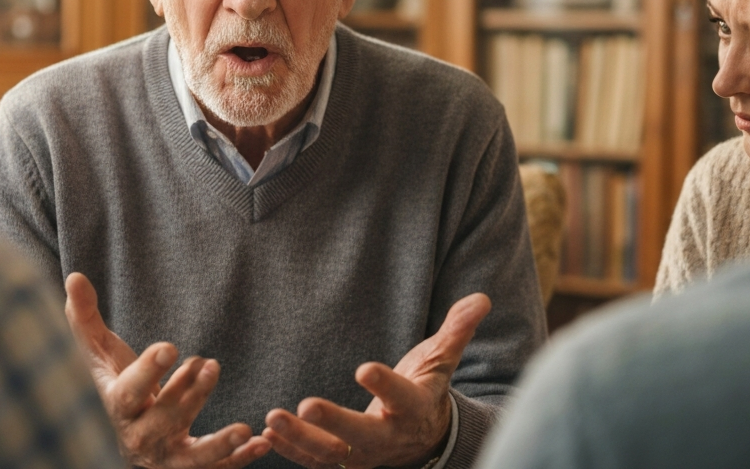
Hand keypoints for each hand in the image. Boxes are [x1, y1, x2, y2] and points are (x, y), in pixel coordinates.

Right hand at [65, 273, 270, 467]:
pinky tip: (262, 444)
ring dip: (218, 444)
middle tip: (210, 364)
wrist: (119, 429)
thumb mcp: (96, 351)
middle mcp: (137, 437)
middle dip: (188, 396)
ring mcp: (163, 456)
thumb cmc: (111, 380)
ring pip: (190, 456)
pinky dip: (238, 460)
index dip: (147, 372)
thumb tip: (74, 276)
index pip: (127, 393)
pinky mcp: (186, 465)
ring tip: (244, 429)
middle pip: (163, 421)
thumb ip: (85, 317)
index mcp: (115, 406)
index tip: (170, 347)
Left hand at [262, 294, 491, 468]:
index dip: (385, 385)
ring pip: (330, 455)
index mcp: (414, 407)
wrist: (422, 437)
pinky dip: (291, 450)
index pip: (402, 397)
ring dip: (299, 439)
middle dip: (333, 423)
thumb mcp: (441, 360)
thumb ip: (456, 331)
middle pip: (362, 436)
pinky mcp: (342, 462)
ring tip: (272, 418)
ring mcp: (364, 455)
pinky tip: (267, 432)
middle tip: (305, 405)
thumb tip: (482, 299)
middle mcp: (389, 437)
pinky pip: (315, 462)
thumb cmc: (425, 388)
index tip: (364, 368)